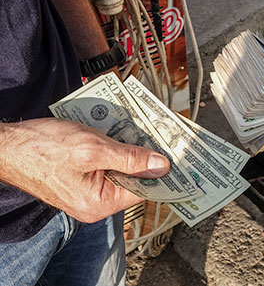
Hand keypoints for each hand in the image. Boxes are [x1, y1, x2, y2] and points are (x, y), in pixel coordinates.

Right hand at [0, 118, 169, 222]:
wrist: (6, 145)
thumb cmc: (43, 147)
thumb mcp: (93, 149)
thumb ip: (130, 159)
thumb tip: (162, 166)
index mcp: (99, 203)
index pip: (143, 190)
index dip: (160, 172)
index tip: (178, 157)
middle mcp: (95, 203)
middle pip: (132, 179)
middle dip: (143, 156)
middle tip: (160, 135)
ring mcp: (86, 191)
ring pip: (119, 169)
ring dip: (126, 148)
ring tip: (136, 128)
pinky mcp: (79, 178)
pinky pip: (104, 165)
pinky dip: (111, 148)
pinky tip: (115, 131)